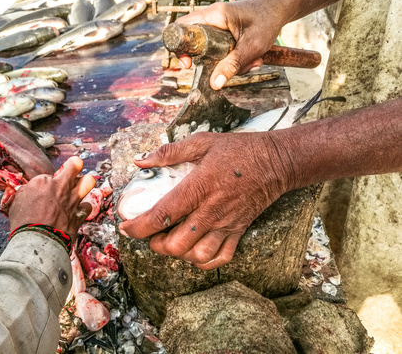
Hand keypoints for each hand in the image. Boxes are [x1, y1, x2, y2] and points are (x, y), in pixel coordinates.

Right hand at [8, 157, 95, 237]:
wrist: (37, 241)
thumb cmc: (23, 223)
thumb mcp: (16, 203)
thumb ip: (26, 193)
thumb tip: (29, 191)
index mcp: (42, 182)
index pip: (48, 176)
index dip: (46, 184)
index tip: (42, 192)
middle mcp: (59, 187)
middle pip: (75, 164)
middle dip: (75, 165)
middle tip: (73, 169)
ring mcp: (72, 200)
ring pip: (89, 181)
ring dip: (85, 183)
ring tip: (81, 186)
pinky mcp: (79, 214)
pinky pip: (87, 206)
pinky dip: (83, 208)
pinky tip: (78, 211)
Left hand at [119, 132, 291, 269]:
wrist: (277, 161)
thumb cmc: (238, 150)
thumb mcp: (203, 142)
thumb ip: (169, 152)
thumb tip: (141, 161)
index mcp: (200, 187)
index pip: (164, 214)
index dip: (140, 226)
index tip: (126, 227)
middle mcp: (212, 211)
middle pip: (178, 244)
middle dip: (157, 245)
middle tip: (151, 234)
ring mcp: (227, 224)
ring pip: (198, 256)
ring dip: (179, 254)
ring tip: (171, 242)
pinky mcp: (239, 231)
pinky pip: (221, 258)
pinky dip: (204, 262)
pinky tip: (194, 250)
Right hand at [175, 0, 286, 89]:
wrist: (280, 9)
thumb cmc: (268, 19)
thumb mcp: (251, 46)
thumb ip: (233, 65)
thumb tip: (215, 83)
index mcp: (214, 15)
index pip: (183, 27)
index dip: (181, 47)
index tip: (189, 63)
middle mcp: (212, 18)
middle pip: (196, 43)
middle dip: (210, 61)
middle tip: (222, 68)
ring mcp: (218, 25)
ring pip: (210, 50)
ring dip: (227, 62)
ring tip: (248, 61)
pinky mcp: (224, 32)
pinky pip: (220, 49)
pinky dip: (233, 58)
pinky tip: (249, 58)